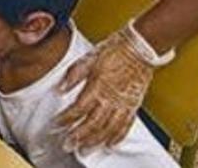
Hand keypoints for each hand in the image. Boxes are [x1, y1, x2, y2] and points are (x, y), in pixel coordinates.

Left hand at [56, 27, 155, 151]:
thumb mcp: (89, 57)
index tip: (57, 124)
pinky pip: (126, 126)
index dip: (66, 118)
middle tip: (68, 145)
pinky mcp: (134, 105)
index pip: (78, 108)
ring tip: (85, 149)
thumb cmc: (115, 50)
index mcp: (97, 85)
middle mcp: (110, 98)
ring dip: (95, 141)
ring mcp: (123, 103)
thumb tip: (60, 88)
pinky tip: (110, 144)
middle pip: (92, 123)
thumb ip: (74, 74)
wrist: (140, 47)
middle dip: (78, 136)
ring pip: (108, 129)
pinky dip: (118, 137)